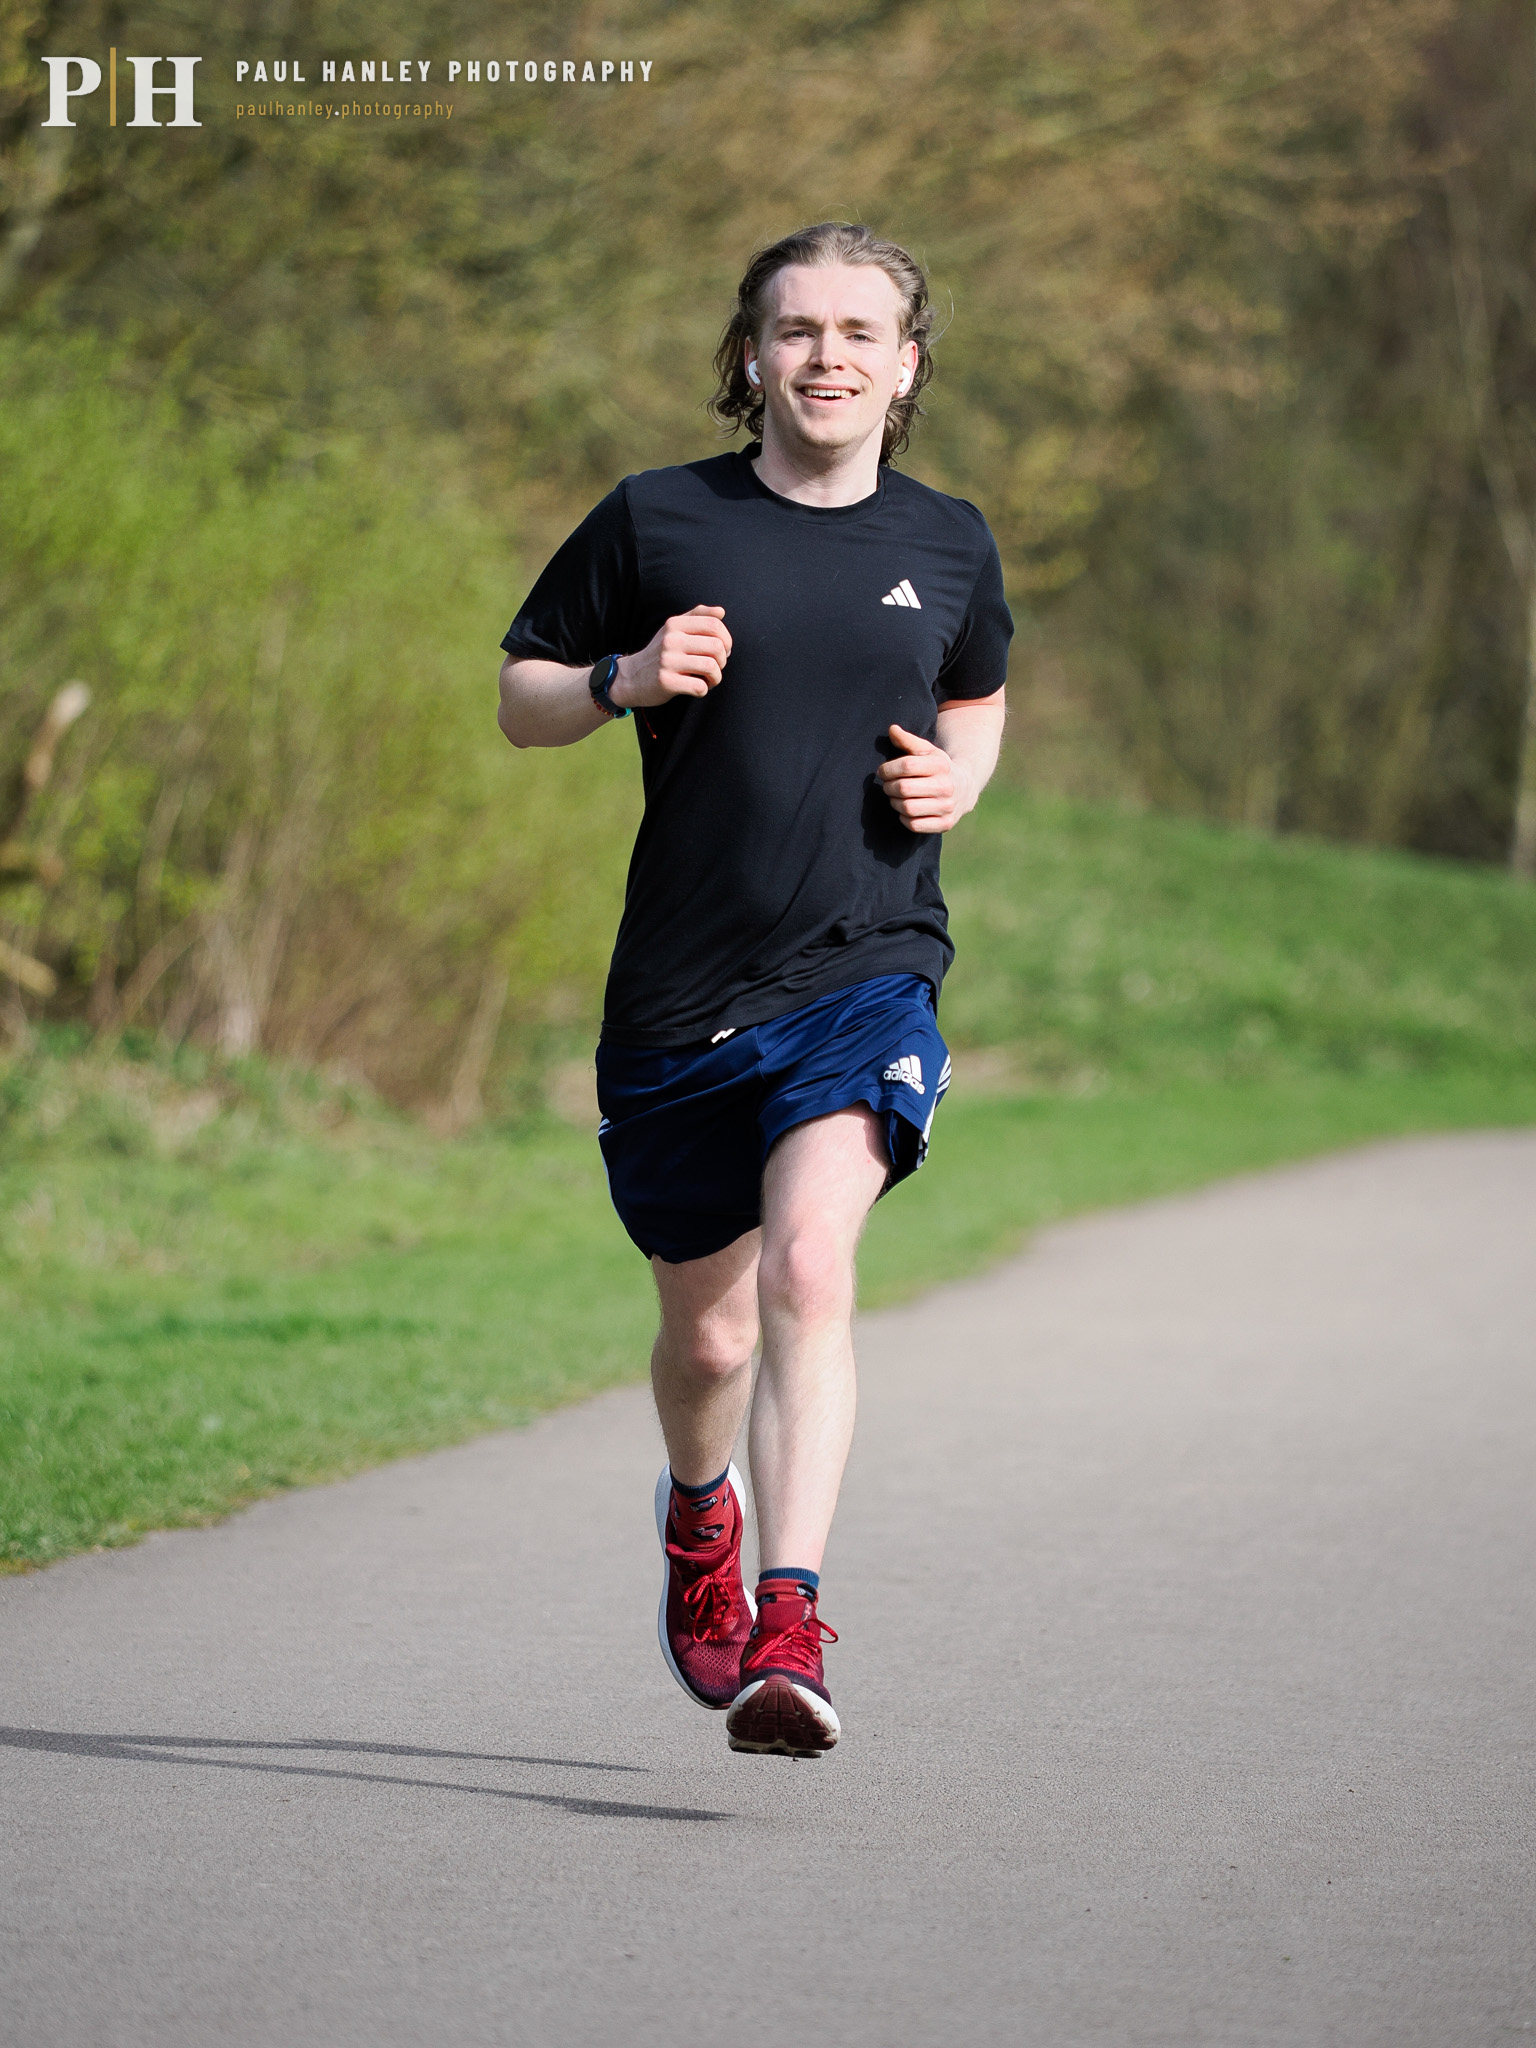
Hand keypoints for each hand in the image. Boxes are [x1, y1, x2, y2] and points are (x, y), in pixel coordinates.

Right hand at [613, 605, 731, 707]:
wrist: (631, 677)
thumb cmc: (660, 653)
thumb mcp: (673, 629)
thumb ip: (697, 616)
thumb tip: (721, 611)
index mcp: (675, 624)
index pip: (714, 625)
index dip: (726, 640)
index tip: (723, 650)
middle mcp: (671, 640)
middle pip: (716, 646)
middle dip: (723, 660)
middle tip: (715, 667)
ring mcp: (667, 661)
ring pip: (711, 667)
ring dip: (716, 677)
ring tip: (709, 680)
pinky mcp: (666, 682)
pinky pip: (699, 686)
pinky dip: (704, 690)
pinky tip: (698, 688)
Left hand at [877, 724, 975, 833]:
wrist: (965, 788)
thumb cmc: (938, 768)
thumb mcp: (928, 751)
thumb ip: (908, 741)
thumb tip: (892, 729)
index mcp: (941, 765)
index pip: (906, 766)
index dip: (887, 769)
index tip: (882, 772)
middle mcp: (946, 786)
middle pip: (903, 788)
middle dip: (889, 787)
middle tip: (888, 786)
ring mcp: (947, 807)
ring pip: (907, 807)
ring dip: (895, 803)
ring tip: (896, 798)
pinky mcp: (945, 824)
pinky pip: (914, 824)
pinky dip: (904, 818)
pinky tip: (906, 810)